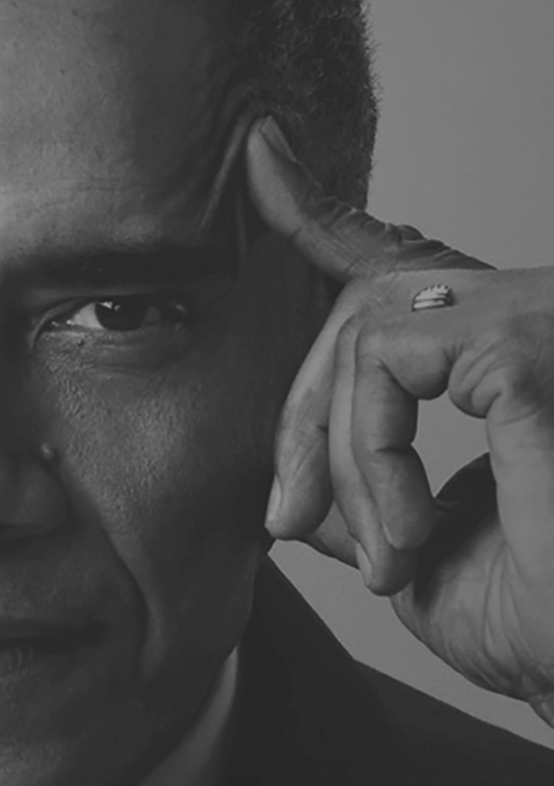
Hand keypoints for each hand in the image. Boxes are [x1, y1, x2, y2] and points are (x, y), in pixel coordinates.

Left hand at [247, 120, 553, 724]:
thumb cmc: (545, 633)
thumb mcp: (427, 556)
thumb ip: (364, 493)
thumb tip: (301, 487)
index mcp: (512, 363)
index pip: (401, 266)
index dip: (317, 209)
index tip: (259, 151)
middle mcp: (529, 321)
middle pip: (362, 310)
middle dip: (304, 415)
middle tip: (283, 519)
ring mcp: (536, 324)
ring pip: (366, 336)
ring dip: (347, 456)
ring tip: (386, 553)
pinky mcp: (526, 348)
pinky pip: (389, 361)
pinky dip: (376, 451)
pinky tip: (409, 533)